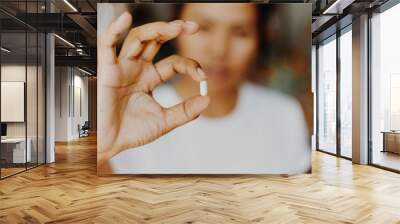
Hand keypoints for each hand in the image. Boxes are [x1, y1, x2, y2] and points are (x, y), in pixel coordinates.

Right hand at [97, 12, 209, 170]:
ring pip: (138, 38)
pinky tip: (125, 19)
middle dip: (174, 30)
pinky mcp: (106, 70)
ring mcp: (122, 67)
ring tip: (176, 26)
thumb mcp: (164, 121)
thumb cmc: (130, 132)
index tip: (202, 76)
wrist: (108, 143)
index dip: (190, 66)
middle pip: (156, 41)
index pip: (174, 63)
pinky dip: (114, 30)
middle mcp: (137, 69)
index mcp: (150, 79)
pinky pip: (106, 45)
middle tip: (192, 26)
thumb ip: (185, 111)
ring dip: (156, 29)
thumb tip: (207, 99)